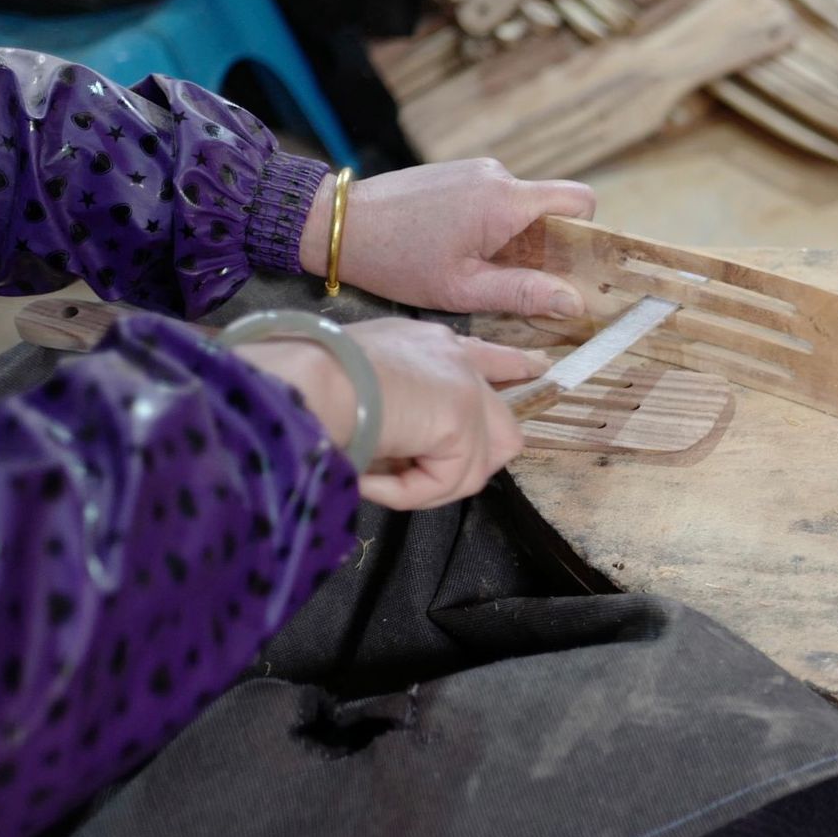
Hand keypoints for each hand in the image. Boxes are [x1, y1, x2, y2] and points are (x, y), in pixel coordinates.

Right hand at [236, 318, 546, 510]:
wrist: (302, 378)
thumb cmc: (306, 383)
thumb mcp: (356, 389)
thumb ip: (396, 410)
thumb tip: (401, 455)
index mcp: (427, 343)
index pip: (483, 357)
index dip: (509, 369)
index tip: (536, 370)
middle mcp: (453, 357)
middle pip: (503, 428)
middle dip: (467, 466)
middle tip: (426, 481)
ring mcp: (463, 385)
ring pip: (474, 467)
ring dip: (426, 486)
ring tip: (380, 479)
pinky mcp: (461, 416)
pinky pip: (447, 481)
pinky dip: (408, 493)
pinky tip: (373, 479)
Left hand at [298, 159, 593, 319]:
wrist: (337, 223)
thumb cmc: (398, 261)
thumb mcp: (465, 291)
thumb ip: (524, 293)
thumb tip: (574, 302)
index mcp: (507, 201)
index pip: (580, 201)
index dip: (587, 234)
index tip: (571, 268)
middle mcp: (497, 175)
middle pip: (550, 209)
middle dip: (545, 247)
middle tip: (518, 285)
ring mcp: (475, 170)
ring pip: (520, 207)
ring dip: (513, 240)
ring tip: (476, 270)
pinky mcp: (455, 173)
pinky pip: (494, 200)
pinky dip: (490, 227)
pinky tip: (456, 251)